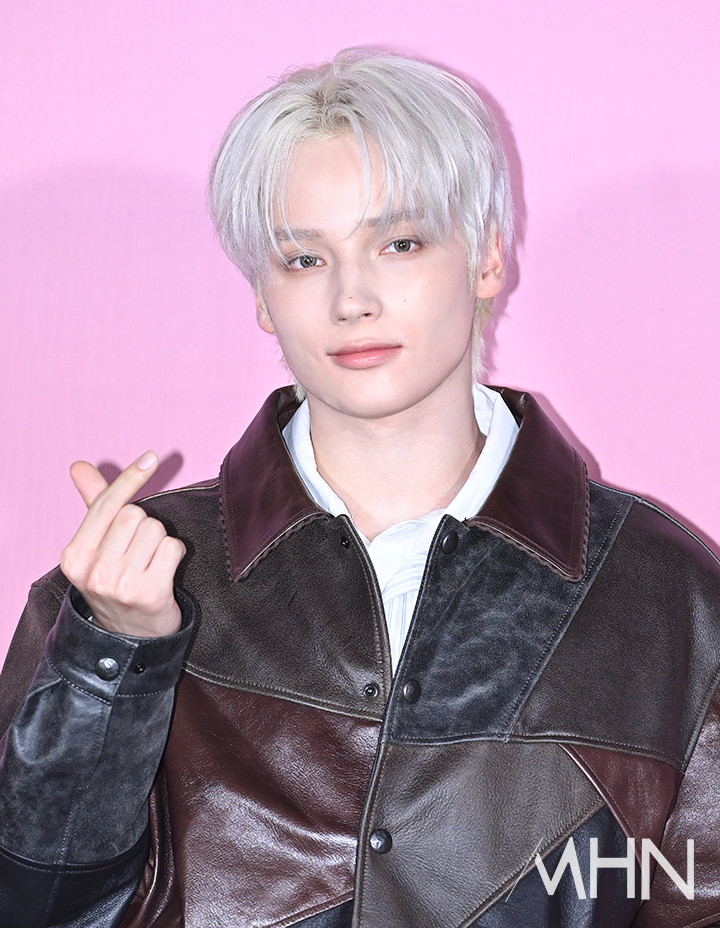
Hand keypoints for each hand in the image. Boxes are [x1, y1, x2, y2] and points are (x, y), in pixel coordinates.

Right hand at [60, 451, 185, 636]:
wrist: (131, 637)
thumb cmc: (116, 581)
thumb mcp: (97, 547)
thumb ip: (94, 505)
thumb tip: (79, 466)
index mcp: (74, 557)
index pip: (105, 505)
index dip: (130, 479)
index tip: (151, 457)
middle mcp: (93, 572)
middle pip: (135, 515)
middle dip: (144, 526)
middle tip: (138, 553)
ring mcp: (121, 585)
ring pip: (156, 530)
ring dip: (160, 542)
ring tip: (149, 565)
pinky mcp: (151, 594)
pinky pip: (173, 547)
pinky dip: (175, 555)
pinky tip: (164, 574)